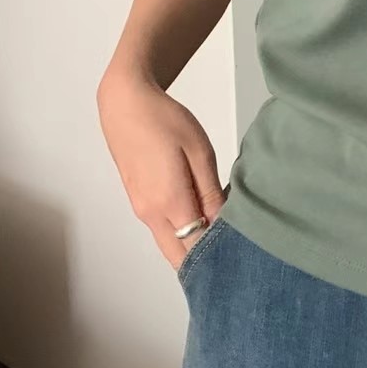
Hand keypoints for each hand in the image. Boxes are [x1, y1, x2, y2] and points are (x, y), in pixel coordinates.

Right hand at [97, 67, 227, 272]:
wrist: (125, 104)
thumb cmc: (163, 120)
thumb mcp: (199, 152)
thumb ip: (211, 193)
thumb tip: (224, 225)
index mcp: (168, 201)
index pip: (196, 249)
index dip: (219, 257)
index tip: (241, 256)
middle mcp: (150, 213)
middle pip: (179, 258)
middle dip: (205, 263)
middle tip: (235, 257)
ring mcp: (141, 209)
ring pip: (170, 245)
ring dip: (193, 248)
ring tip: (223, 238)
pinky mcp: (138, 202)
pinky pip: (162, 230)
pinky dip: (181, 234)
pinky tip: (202, 220)